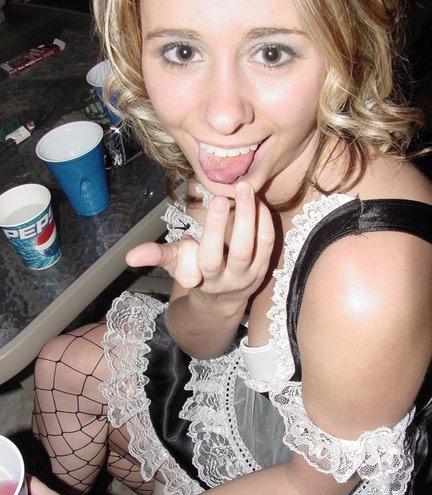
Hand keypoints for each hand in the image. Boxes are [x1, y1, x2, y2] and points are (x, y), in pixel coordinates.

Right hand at [127, 182, 274, 308]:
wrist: (221, 300)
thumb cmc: (195, 273)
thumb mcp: (174, 265)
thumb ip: (156, 255)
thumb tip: (129, 257)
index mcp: (205, 278)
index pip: (207, 259)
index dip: (212, 234)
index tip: (215, 203)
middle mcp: (229, 279)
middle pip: (237, 253)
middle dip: (234, 224)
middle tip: (230, 192)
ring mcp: (249, 275)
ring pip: (255, 248)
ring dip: (253, 218)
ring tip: (246, 190)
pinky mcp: (263, 268)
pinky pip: (268, 244)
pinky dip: (265, 223)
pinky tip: (258, 202)